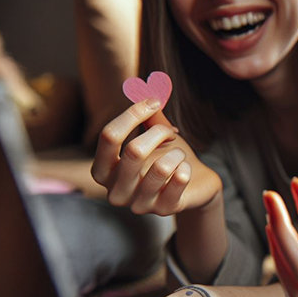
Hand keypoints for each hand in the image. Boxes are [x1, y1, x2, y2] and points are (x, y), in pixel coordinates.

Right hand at [91, 99, 221, 215]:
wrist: (194, 184)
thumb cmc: (166, 156)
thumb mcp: (153, 135)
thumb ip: (147, 114)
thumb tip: (143, 85)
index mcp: (102, 170)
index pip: (109, 136)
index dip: (133, 114)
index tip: (154, 101)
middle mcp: (115, 192)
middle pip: (133, 151)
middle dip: (158, 133)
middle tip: (170, 133)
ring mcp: (138, 205)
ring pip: (160, 168)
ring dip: (176, 153)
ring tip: (178, 155)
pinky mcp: (164, 210)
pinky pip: (179, 180)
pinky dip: (186, 167)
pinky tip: (185, 170)